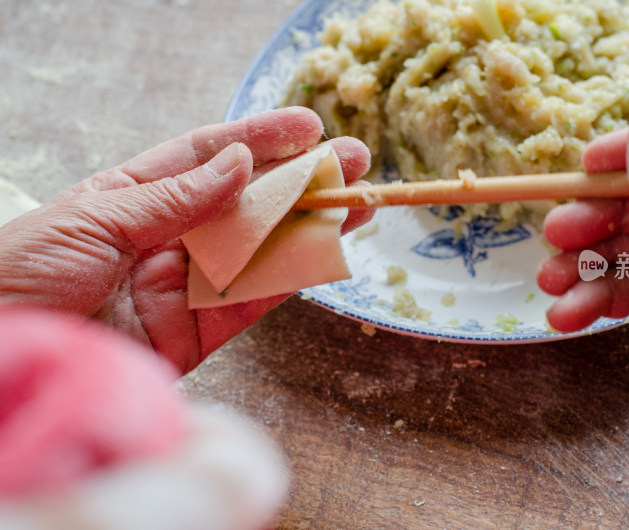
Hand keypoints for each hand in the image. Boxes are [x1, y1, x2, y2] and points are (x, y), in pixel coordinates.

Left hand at [0, 107, 373, 373]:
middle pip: (244, 203)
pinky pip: (251, 302)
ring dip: (309, 228)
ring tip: (356, 202)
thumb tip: (240, 165)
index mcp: (129, 199)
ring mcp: (182, 287)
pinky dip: (290, 279)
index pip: (205, 158)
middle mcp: (164, 239)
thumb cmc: (18, 278)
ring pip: (258, 252)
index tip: (307, 126)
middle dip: (299, 181)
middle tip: (351, 161)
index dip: (258, 139)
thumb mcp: (93, 222)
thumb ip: (173, 198)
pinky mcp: (195, 335)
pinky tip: (326, 253)